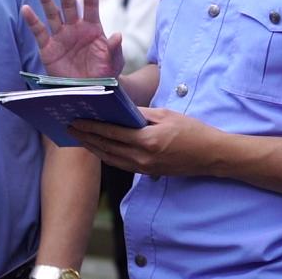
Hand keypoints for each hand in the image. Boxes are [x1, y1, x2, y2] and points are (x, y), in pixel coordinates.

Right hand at [21, 0, 123, 77]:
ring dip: (46, 0)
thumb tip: (117, 35)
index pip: (90, 3)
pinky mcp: (48, 48)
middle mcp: (75, 27)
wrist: (88, 91)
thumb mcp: (113, 63)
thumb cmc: (104, 74)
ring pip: (52, 14)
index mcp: (92, 27)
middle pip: (69, 4)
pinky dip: (32, 21)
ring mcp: (60, 36)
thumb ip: (114, 49)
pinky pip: (39, 31)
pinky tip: (26, 9)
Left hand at [69, 107, 223, 176]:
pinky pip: (121, 164)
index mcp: (147, 141)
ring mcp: (145, 168)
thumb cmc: (191, 130)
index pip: (111, 133)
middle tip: (69, 128)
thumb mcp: (166, 115)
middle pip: (106, 147)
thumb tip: (118, 108)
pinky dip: (107, 155)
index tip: (75, 120)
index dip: (91, 127)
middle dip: (86, 137)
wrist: (211, 155)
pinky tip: (99, 148)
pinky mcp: (148, 172)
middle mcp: (142, 158)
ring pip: (111, 158)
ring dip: (93, 148)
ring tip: (79, 138)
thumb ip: (140, 114)